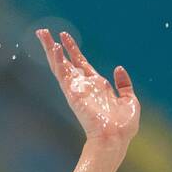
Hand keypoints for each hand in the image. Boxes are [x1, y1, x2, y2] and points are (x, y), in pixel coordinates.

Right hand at [35, 29, 139, 149]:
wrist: (115, 139)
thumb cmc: (123, 127)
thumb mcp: (130, 101)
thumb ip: (124, 84)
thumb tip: (118, 68)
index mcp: (97, 86)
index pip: (81, 64)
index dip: (73, 50)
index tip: (65, 37)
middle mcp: (85, 86)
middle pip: (66, 62)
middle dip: (55, 47)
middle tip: (44, 32)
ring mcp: (77, 89)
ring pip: (59, 66)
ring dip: (50, 49)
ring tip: (42, 33)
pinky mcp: (73, 93)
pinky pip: (63, 74)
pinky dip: (57, 60)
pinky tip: (54, 47)